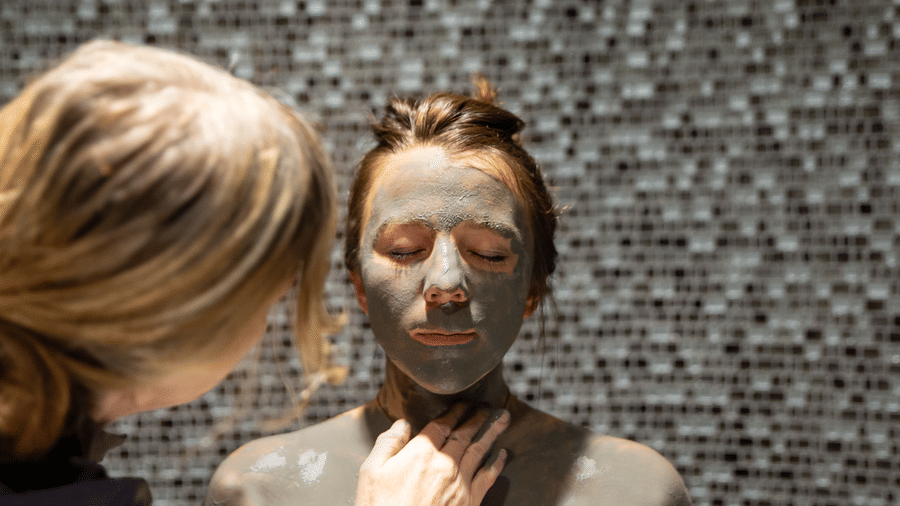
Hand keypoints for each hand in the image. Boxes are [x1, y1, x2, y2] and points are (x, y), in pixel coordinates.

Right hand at [355, 404, 509, 505]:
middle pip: (464, 434)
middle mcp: (445, 464)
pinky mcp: (469, 502)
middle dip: (476, 418)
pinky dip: (496, 463)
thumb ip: (387, 444)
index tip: (461, 405)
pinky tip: (501, 455)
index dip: (452, 413)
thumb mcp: (371, 472)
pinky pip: (488, 477)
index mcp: (421, 453)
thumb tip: (402, 425)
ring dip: (492, 432)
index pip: (441, 425)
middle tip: (486, 407)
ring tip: (503, 419)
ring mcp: (460, 484)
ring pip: (480, 451)